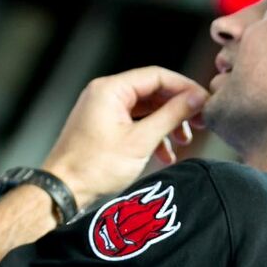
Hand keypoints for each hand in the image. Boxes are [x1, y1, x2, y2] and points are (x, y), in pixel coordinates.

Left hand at [42, 66, 207, 208]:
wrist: (62, 191)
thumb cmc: (94, 167)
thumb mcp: (141, 140)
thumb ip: (171, 115)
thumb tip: (196, 98)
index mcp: (110, 89)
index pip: (157, 76)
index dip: (185, 88)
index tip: (205, 102)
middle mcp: (104, 94)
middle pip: (152, 92)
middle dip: (177, 108)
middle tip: (200, 123)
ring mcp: (101, 110)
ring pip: (145, 109)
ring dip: (166, 124)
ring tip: (184, 141)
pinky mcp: (101, 127)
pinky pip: (133, 123)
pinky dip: (150, 135)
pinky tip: (164, 155)